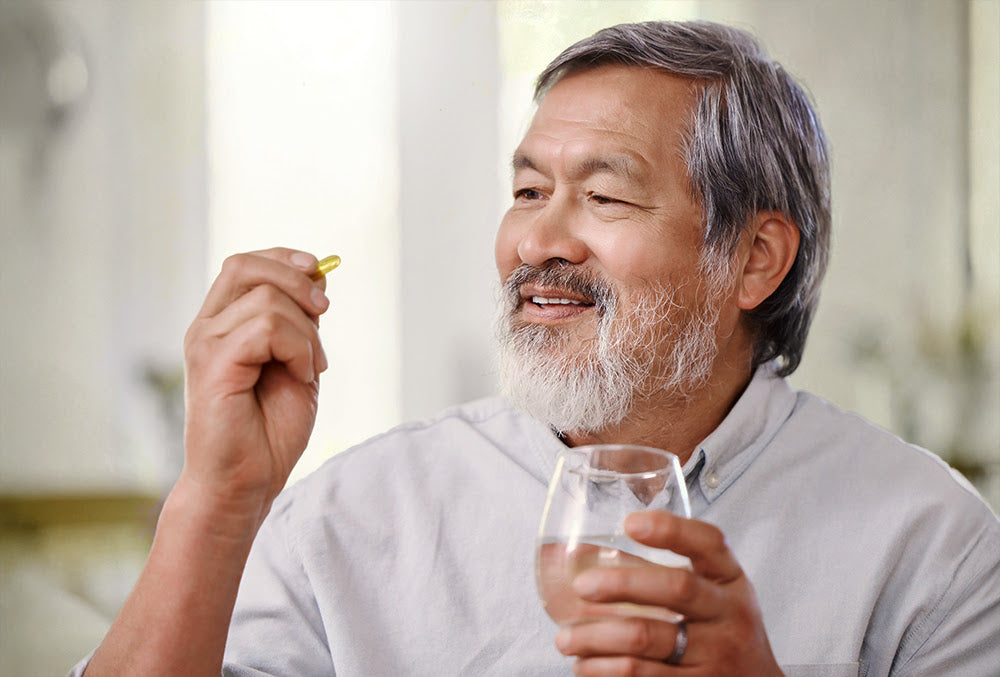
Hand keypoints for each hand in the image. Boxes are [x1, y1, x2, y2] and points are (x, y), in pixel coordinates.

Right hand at [181, 248, 330, 518]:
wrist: (246, 482)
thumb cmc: (269, 431)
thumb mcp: (297, 361)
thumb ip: (301, 321)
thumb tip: (318, 274)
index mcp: (221, 324)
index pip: (244, 264)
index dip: (284, 259)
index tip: (318, 270)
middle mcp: (206, 328)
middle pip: (246, 266)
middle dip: (297, 280)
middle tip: (324, 312)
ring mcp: (204, 344)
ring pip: (267, 300)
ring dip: (307, 332)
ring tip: (310, 368)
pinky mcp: (212, 364)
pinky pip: (266, 328)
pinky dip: (298, 348)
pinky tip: (301, 375)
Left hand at [555, 510, 781, 675]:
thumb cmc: (722, 628)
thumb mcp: (712, 593)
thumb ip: (664, 571)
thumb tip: (584, 554)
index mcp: (729, 579)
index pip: (708, 543)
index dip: (671, 529)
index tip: (631, 523)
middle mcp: (728, 614)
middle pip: (676, 588)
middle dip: (622, 583)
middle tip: (582, 586)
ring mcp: (715, 655)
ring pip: (648, 639)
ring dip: (597, 638)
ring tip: (566, 639)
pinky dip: (604, 671)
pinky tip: (585, 665)